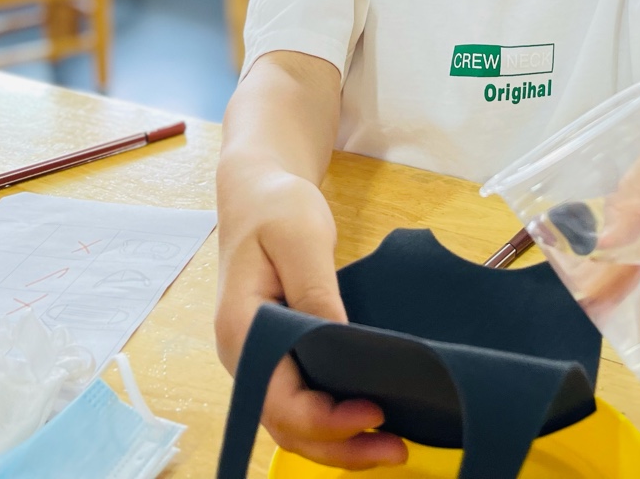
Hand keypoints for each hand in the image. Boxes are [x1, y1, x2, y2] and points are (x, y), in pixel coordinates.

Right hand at [214, 164, 406, 469]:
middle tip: (397, 449)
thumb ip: (316, 292)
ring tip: (391, 447)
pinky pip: (300, 400)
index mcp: (242, 329)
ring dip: (338, 442)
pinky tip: (369, 418)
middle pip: (285, 424)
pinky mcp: (279, 353)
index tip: (375, 411)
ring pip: (292, 422)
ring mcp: (259, 358)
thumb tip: (342, 342)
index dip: (326, 419)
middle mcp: (244, 355)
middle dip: (339, 446)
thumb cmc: (276, 207)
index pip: (278, 399)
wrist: (257, 191)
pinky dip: (332, 420)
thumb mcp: (301, 238)